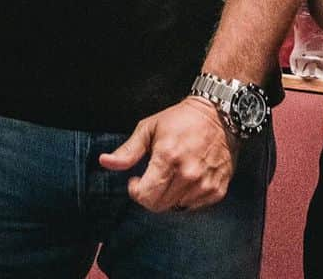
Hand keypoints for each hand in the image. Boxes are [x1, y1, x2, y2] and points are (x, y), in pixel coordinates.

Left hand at [98, 97, 234, 211]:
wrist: (218, 115)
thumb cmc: (180, 119)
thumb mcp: (149, 128)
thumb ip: (128, 150)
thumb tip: (104, 162)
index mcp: (168, 157)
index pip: (146, 196)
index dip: (135, 191)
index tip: (136, 180)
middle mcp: (188, 174)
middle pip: (159, 205)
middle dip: (150, 195)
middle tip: (152, 177)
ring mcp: (205, 184)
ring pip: (176, 207)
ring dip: (169, 196)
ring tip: (171, 174)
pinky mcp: (217, 190)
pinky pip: (194, 207)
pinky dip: (186, 197)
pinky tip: (186, 178)